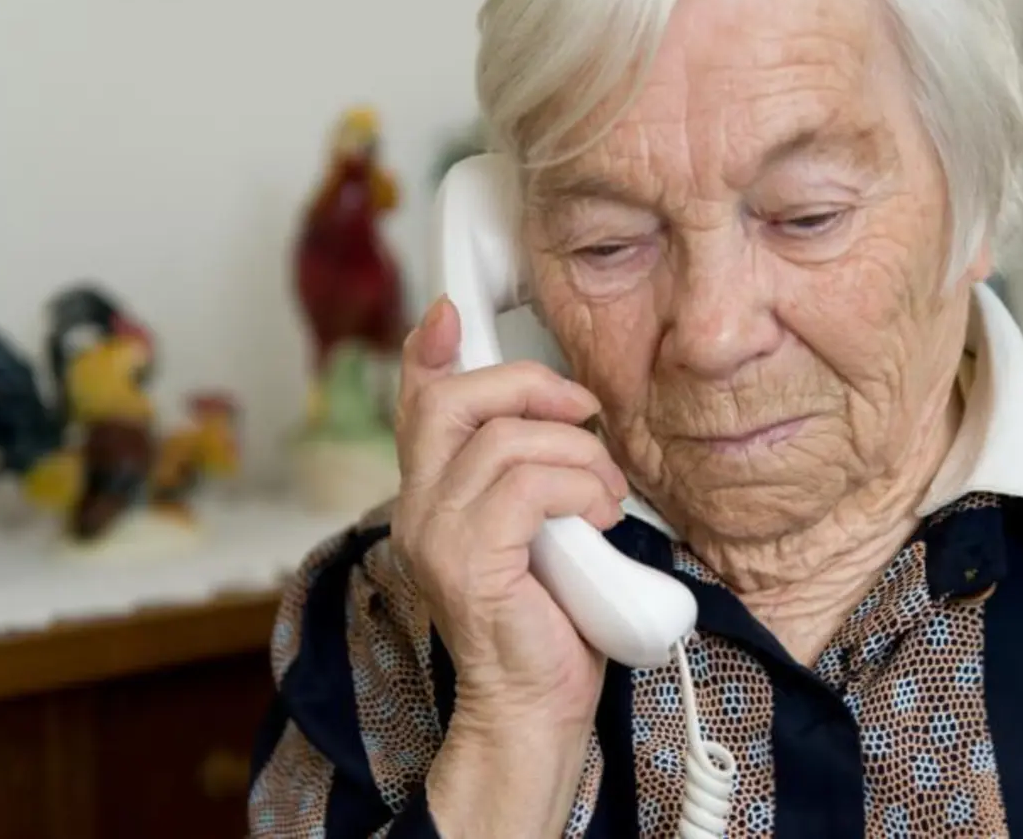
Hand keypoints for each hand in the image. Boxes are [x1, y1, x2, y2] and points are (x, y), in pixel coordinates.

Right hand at [392, 296, 626, 834]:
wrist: (535, 709)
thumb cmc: (549, 623)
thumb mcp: (543, 529)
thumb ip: (534, 476)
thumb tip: (568, 419)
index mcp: (432, 497)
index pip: (417, 404)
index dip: (429, 351)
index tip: (450, 314)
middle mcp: (419, 509)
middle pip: (455, 400)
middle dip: (528, 386)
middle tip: (583, 412)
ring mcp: (437, 535)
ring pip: (507, 440)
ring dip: (578, 455)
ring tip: (605, 495)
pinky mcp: (469, 559)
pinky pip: (530, 484)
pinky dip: (580, 487)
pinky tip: (599, 515)